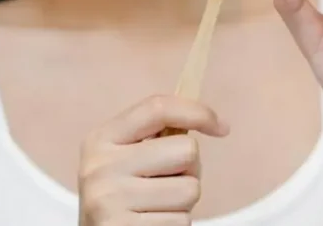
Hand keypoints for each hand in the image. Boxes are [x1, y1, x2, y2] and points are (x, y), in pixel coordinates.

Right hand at [78, 95, 228, 224]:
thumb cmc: (120, 197)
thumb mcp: (124, 158)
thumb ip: (156, 136)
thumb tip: (212, 121)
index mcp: (101, 139)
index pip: (158, 108)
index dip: (197, 112)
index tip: (221, 127)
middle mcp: (101, 166)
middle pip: (187, 150)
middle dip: (190, 169)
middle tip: (168, 183)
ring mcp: (110, 200)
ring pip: (190, 189)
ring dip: (183, 202)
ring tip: (158, 207)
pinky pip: (181, 221)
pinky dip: (175, 225)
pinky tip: (152, 223)